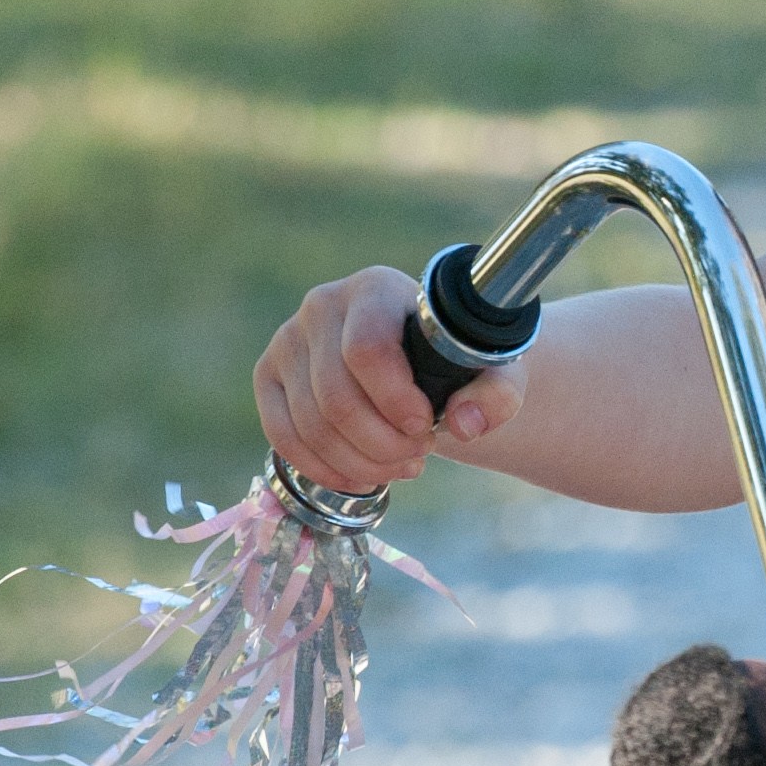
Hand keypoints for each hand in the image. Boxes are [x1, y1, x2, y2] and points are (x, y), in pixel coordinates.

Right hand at [252, 267, 524, 492]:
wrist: (422, 362)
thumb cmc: (458, 362)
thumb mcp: (493, 372)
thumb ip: (497, 394)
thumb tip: (466, 423)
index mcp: (376, 289)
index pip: (367, 350)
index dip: (394, 401)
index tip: (425, 427)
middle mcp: (322, 306)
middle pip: (336, 396)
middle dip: (381, 442)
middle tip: (418, 454)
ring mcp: (288, 341)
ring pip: (311, 423)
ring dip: (360, 461)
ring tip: (399, 465)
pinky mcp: (268, 377)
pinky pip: (283, 436)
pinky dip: (324, 468)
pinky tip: (362, 476)